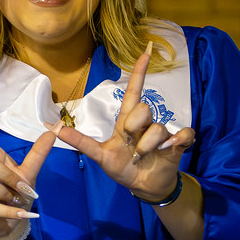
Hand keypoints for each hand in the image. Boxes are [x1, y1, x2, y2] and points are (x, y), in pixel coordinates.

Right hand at [0, 96, 54, 239]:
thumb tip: (55, 129)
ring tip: (15, 202)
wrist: (10, 226)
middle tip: (23, 189)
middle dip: (9, 177)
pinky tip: (21, 213)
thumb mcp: (29, 173)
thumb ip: (39, 152)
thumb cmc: (16, 195)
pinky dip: (10, 211)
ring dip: (9, 196)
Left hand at [51, 42, 194, 201]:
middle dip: (134, 128)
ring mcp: (162, 132)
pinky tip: (169, 150)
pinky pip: (184, 134)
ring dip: (147, 147)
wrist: (143, 186)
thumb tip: (55, 128)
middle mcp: (145, 123)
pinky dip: (177, 142)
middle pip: (142, 109)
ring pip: (158, 128)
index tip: (146, 52)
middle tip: (130, 146)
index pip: (133, 92)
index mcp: (127, 121)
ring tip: (142, 157)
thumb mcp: (99, 155)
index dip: (139, 73)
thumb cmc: (122, 166)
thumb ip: (80, 142)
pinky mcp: (177, 143)